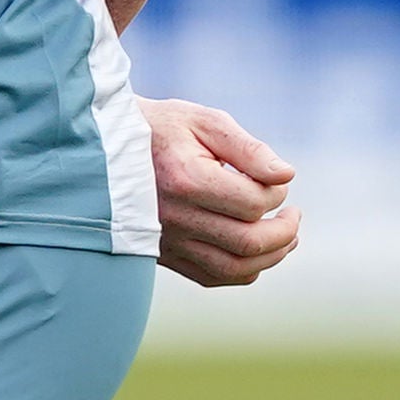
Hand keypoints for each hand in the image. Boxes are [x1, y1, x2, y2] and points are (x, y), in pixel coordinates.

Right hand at [141, 97, 299, 286]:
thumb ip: (248, 148)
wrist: (104, 148)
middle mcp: (174, 216)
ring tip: (287, 237)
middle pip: (249, 242)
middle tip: (294, 215)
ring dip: (272, 256)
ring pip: (235, 268)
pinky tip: (256, 252)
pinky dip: (243, 270)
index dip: (277, 192)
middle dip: (285, 231)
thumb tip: (287, 175)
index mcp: (186, 179)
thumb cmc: (161, 128)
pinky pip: (213, 277)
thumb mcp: (204, 121)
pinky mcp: (163, 254)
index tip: (274, 177)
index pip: (253, 202)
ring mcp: (166, 240)